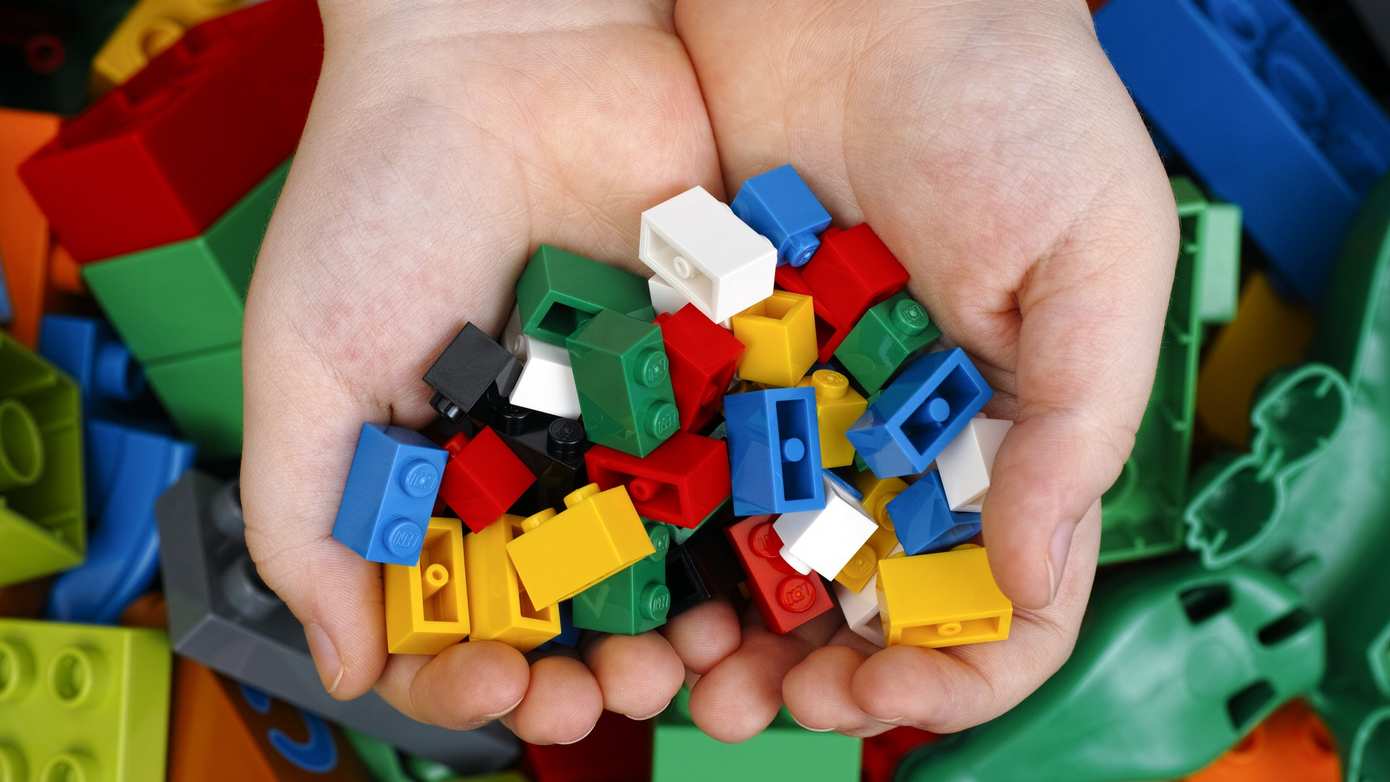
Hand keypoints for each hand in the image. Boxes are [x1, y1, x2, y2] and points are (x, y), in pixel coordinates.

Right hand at [241, 1, 719, 743]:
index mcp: (443, 469)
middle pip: (579, 603)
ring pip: (672, 553)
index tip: (497, 685)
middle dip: (594, 667)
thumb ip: (305, 518)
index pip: (458, 613)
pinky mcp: (711, 358)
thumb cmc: (381, 193)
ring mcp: (632, 412)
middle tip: (610, 689)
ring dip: (685, 620)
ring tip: (693, 650)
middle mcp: (542, 455)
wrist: (503, 47)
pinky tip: (761, 566)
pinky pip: (741, 458)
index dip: (473, 672)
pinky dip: (754, 522)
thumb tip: (342, 665)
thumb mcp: (306, 363)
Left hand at [662, 0, 1176, 738]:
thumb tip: (1035, 577)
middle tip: (767, 701)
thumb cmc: (1010, 102)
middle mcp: (909, 433)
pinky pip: (704, 468)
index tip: (890, 680)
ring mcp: (812, 402)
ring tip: (689, 665)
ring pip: (776, 558)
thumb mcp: (1094, 257)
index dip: (959, 665)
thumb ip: (1077, 423)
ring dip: (737, 630)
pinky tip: (648, 567)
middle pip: (873, 600)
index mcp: (1014, 428)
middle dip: (825, 669)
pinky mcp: (729, 357)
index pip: (1008, 596)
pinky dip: (679, 532)